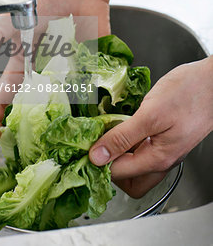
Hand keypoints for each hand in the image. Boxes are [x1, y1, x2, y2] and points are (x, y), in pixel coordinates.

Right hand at [0, 0, 109, 141]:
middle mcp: (42, 79)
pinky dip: (91, 110)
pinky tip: (93, 124)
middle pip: (31, 114)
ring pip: (61, 112)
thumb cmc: (44, 2)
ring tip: (63, 144)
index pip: (3, 99)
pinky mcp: (89, 76)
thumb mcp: (14, 16)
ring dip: (61, 127)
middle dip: (29, 134)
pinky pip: (89, 97)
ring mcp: (66, 80)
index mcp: (20, 69)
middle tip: (33, 151)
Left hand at [89, 57, 212, 197]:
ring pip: (134, 164)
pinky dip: (128, 140)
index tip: (84, 145)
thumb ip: (123, 137)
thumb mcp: (151, 113)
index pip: (116, 174)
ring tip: (106, 131)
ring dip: (118, 152)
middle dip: (108, 167)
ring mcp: (164, 149)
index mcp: (157, 159)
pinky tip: (121, 123)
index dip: (97, 162)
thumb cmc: (189, 93)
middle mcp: (161, 159)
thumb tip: (98, 156)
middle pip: (128, 180)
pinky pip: (141, 147)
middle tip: (94, 143)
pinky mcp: (165, 137)